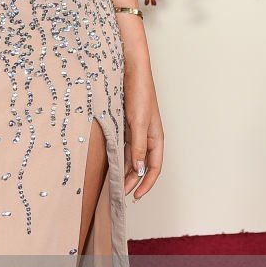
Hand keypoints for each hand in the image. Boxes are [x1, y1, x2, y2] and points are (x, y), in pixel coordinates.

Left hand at [120, 24, 162, 200]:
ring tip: (112, 184)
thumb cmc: (140, 92)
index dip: (147, 184)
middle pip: (141, 165)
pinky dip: (118, 157)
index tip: (136, 197)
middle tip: (118, 194)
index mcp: (156, 137)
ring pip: (131, 157)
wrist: (130, 69)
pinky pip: (123, 146)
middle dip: (132, 180)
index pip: (154, 167)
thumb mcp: (138, 122)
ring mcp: (136, 131)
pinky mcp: (125, 124)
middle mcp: (147, 136)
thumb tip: (139, 170)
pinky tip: (109, 165)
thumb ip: (138, 147)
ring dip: (124, 170)